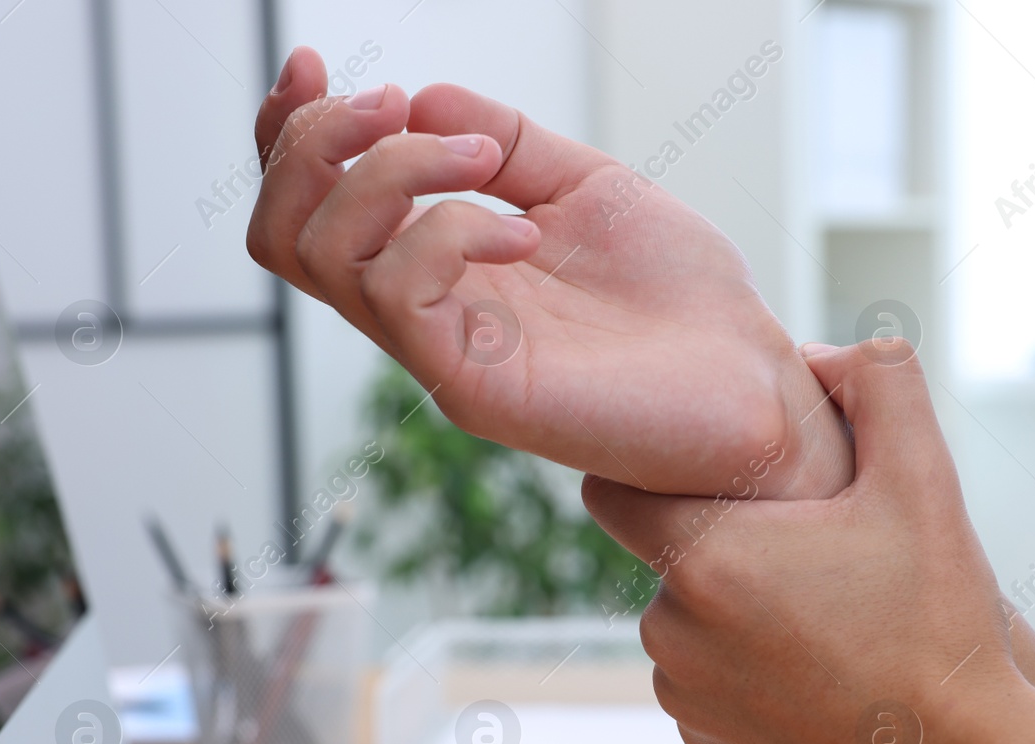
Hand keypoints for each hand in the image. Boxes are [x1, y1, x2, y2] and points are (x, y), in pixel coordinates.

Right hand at [247, 48, 849, 499]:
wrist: (752, 380)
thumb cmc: (682, 302)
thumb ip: (507, 142)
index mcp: (441, 268)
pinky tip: (523, 231)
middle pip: (281, 234)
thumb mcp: (588, 187)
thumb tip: (422, 100)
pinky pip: (400, 292)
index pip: (314, 207)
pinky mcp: (475, 388)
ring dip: (389, 173)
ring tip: (482, 161)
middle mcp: (426, 313)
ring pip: (323, 257)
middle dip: (311, 144)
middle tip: (391, 107)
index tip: (316, 64)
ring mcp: (443, 354)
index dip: (286, 131)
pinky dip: (448, 229)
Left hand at [582, 339, 1034, 743]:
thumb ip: (880, 382)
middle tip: (820, 555)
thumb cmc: (940, 630)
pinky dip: (752, 678)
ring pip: (692, 626)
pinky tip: (828, 683)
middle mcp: (672, 633)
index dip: (651, 470)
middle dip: (729, 546)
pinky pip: (711, 690)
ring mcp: (687, 702)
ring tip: (834, 626)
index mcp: (705, 558)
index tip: (708, 474)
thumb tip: (819, 354)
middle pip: (670, 558)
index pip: (611, 490)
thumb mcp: (927, 482)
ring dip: (742, 614)